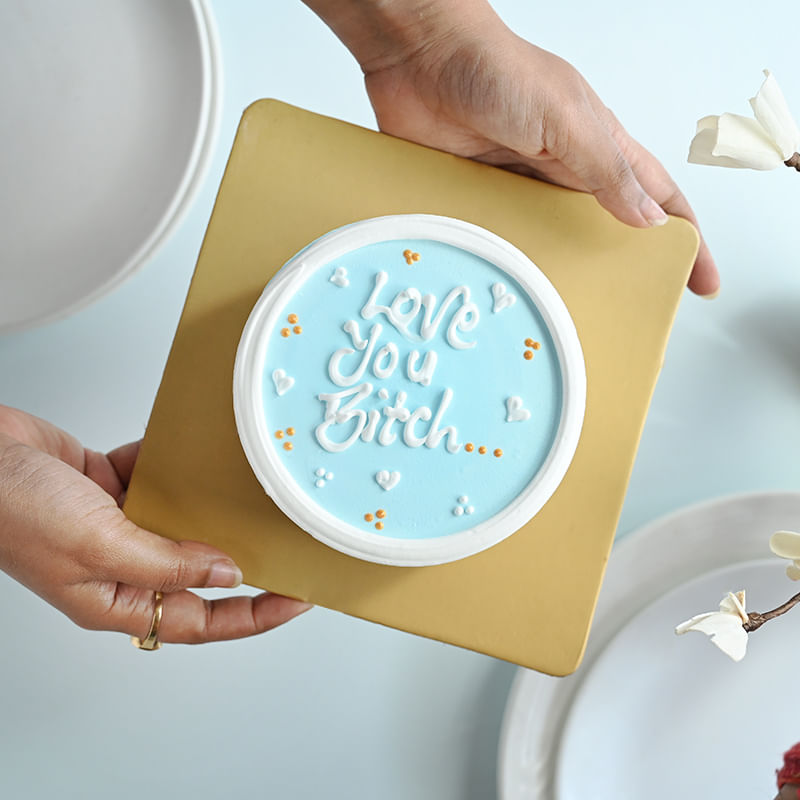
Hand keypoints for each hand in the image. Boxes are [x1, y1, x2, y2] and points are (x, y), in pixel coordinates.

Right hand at [0, 406, 310, 642]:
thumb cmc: (11, 509)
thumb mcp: (98, 545)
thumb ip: (165, 562)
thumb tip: (224, 573)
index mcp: (114, 598)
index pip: (200, 619)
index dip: (253, 613)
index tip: (296, 597)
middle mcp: (120, 565)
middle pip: (197, 573)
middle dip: (243, 560)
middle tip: (287, 544)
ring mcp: (116, 524)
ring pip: (181, 523)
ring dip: (212, 509)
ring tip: (254, 494)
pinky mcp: (109, 487)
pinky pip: (158, 480)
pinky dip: (178, 467)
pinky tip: (198, 453)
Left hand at [304, 0, 717, 295]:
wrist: (417, 57)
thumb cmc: (495, 67)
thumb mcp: (565, 119)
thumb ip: (604, 169)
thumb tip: (647, 219)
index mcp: (595, 146)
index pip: (654, 198)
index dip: (683, 236)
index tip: (698, 279)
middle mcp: (559, 170)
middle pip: (600, 229)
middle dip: (618, 268)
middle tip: (628, 313)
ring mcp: (515, 185)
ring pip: (546, 241)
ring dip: (557, 272)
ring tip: (566, 314)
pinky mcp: (474, 195)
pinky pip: (495, 237)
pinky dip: (503, 260)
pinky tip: (507, 287)